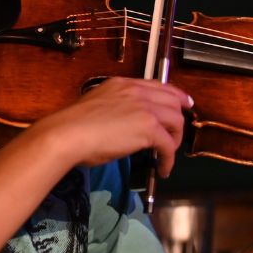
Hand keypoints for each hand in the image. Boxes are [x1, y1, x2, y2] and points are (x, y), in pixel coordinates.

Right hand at [27, 77, 192, 177]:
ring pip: (176, 119)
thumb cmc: (74, 124)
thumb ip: (115, 106)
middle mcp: (136, 90)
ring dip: (175, 138)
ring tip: (166, 153)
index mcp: (123, 83)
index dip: (175, 95)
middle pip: (173, 100)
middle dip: (179, 117)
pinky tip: (163, 169)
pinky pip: (169, 144)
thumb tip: (123, 121)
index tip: (184, 104)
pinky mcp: (149, 127)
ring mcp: (144, 107)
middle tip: (176, 134)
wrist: (68, 134)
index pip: (157, 85)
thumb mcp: (98, 104)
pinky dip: (169, 159)